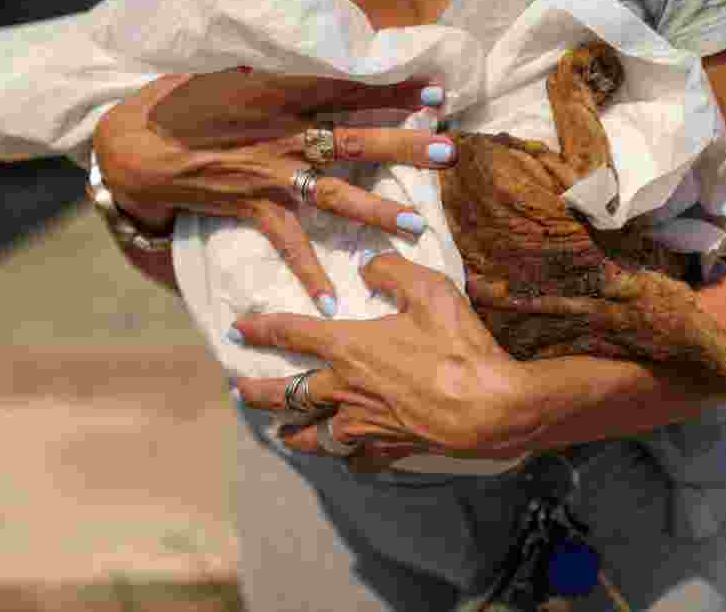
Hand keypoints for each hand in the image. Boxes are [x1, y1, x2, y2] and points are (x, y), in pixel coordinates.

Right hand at [93, 69, 455, 312]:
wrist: (136, 145)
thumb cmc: (188, 103)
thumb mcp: (236, 76)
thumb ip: (282, 79)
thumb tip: (319, 70)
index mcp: (283, 95)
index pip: (348, 88)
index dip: (394, 90)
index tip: (436, 92)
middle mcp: (284, 135)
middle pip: (354, 140)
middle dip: (403, 146)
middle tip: (448, 151)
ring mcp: (270, 174)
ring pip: (333, 193)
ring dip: (375, 209)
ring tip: (416, 224)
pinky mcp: (252, 205)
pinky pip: (288, 242)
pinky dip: (309, 271)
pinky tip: (333, 301)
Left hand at [230, 252, 547, 469]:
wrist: (488, 406)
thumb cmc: (458, 345)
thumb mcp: (429, 290)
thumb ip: (392, 271)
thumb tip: (368, 266)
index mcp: (349, 347)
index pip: (291, 333)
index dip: (261, 329)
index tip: (237, 329)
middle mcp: (346, 389)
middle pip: (288, 393)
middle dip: (258, 392)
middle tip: (240, 391)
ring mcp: (365, 423)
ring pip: (313, 435)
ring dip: (293, 432)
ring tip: (281, 432)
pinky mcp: (389, 447)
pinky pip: (358, 459)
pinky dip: (349, 458)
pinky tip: (349, 456)